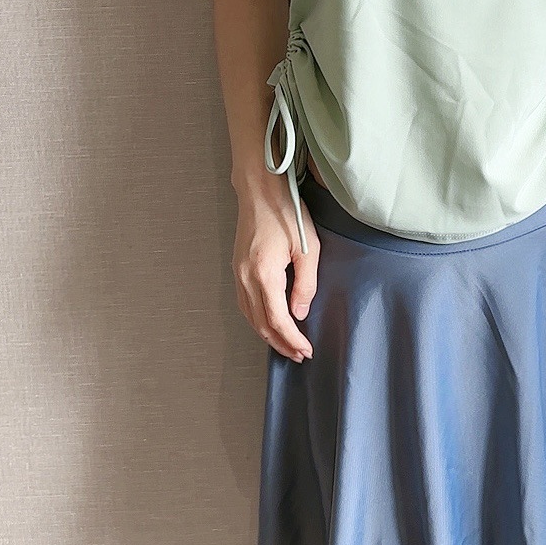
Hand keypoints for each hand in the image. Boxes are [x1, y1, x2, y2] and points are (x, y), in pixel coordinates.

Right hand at [232, 183, 320, 362]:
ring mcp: (238, 273)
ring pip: (249, 316)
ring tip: (287, 345)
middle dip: (280, 344)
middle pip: (260, 324)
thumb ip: (305, 284)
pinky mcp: (237, 268)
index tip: (306, 350)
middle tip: (299, 355)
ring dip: (267, 335)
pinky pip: (243, 303)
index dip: (292, 340)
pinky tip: (268, 323)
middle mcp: (246, 277)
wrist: (260, 190)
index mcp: (264, 274)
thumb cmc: (287, 213)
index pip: (277, 320)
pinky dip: (256, 319)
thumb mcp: (307, 248)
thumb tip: (299, 314)